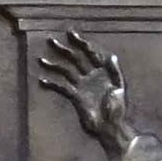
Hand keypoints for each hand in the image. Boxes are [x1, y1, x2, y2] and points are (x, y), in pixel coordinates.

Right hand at [33, 31, 134, 155]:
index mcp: (103, 71)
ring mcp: (82, 85)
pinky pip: (62, 87)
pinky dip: (52, 83)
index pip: (91, 53)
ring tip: (41, 60)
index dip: (82, 43)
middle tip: (51, 40)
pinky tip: (42, 80)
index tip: (71, 34)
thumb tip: (111, 56)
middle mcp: (91, 76)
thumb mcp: (120, 88)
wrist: (111, 126)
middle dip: (64, 49)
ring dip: (54, 65)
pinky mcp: (76, 96)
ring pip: (66, 71)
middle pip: (76, 59)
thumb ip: (115, 72)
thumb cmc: (119, 108)